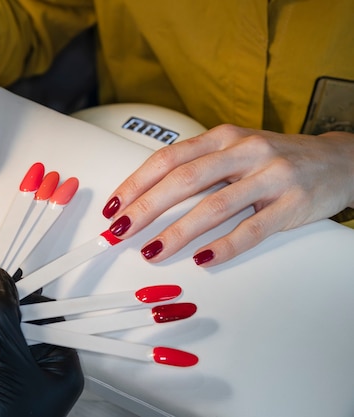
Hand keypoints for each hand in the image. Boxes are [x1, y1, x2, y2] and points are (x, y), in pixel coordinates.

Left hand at [102, 125, 353, 265]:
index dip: (136, 183)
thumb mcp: (235, 150)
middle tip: (120, 231)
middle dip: (146, 208)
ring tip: (152, 252)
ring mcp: (270, 177)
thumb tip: (147, 194)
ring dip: (177, 232)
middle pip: (184, 180)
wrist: (340, 160)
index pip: (169, 158)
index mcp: (223, 138)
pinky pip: (253, 229)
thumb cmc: (275, 159)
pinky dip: (225, 246)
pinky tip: (203, 259)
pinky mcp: (291, 204)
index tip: (113, 207)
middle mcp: (244, 152)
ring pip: (214, 206)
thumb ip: (199, 165)